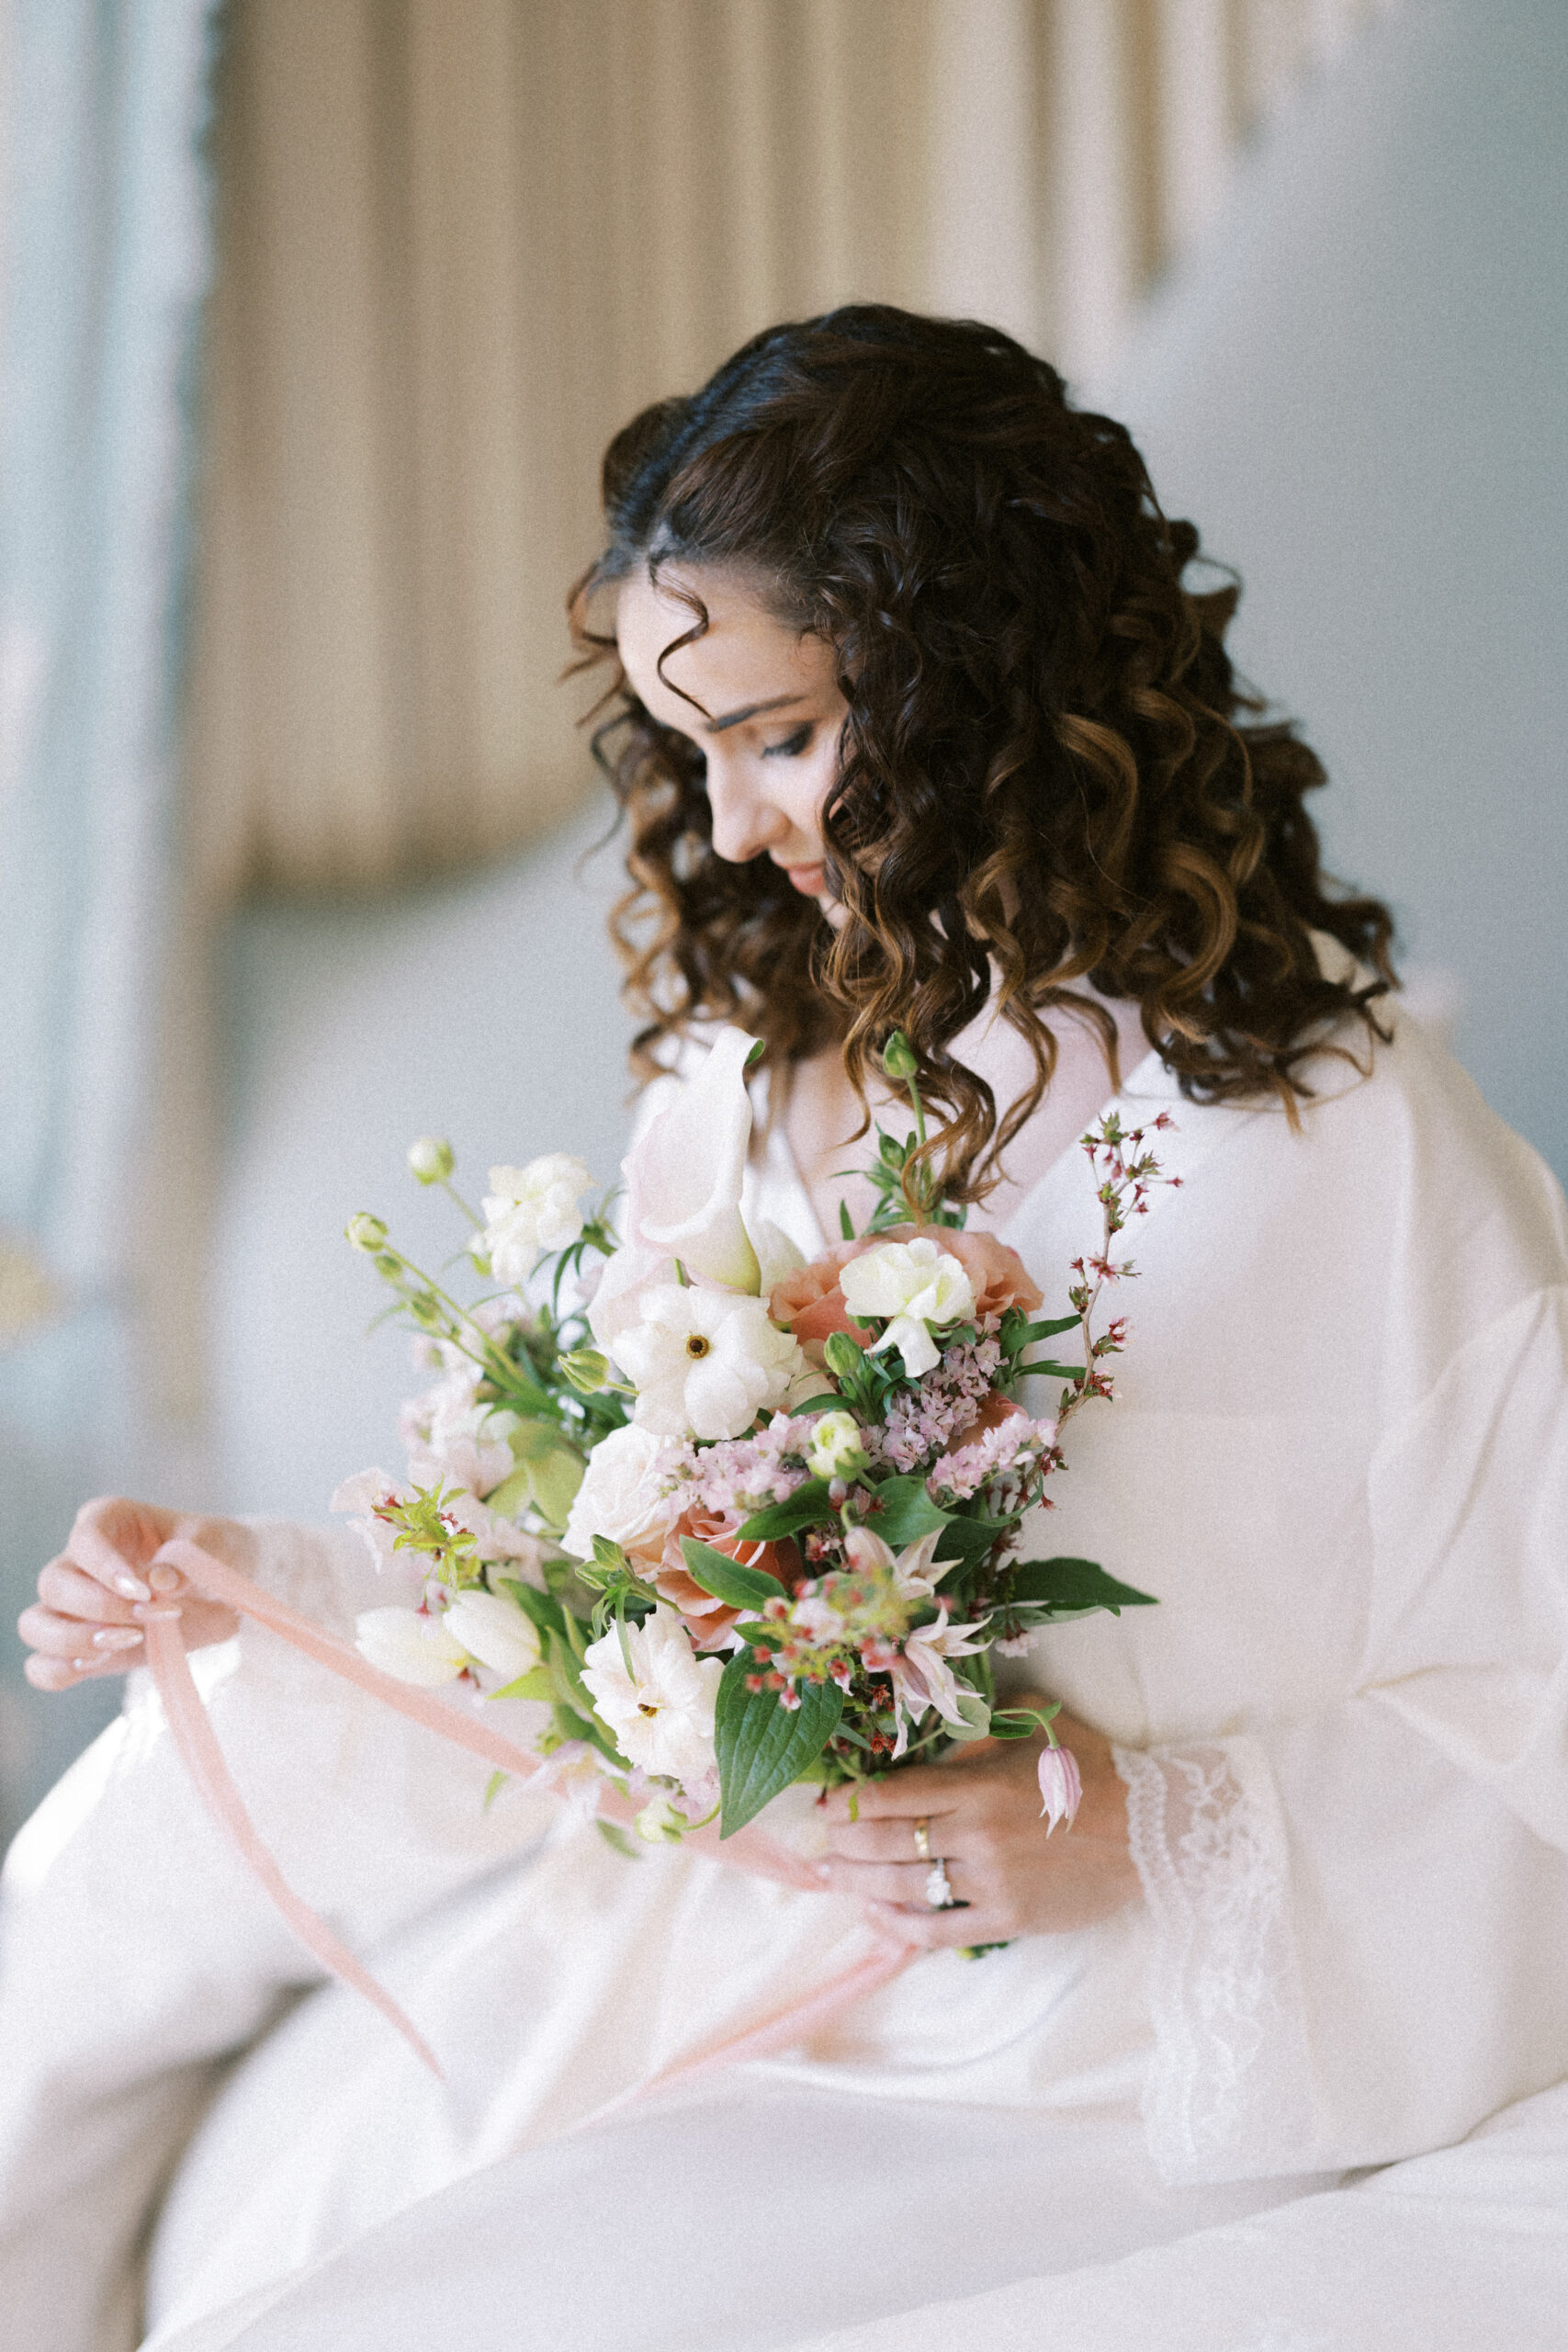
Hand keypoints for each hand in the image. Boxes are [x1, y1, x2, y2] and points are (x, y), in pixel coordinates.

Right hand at [18, 1497, 250, 1691]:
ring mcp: (73, 1606)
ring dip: (74, 1641)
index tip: (143, 1591)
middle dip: (100, 1607)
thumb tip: (159, 1582)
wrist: (225, 1595)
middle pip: (53, 1583)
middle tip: (150, 1617)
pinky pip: (41, 1665)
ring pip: (35, 1624)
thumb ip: (191, 1560)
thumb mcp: (219, 1545)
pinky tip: (100, 1663)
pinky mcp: (78, 1646)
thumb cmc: (217, 1554)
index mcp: (110, 1521)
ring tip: (126, 1640)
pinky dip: (60, 1670)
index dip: (105, 1566)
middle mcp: (80, 1561)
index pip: (86, 1537)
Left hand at [817, 1706, 1140, 1948]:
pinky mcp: (1009, 1920)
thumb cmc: (1090, 1768)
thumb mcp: (1033, 1725)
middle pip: (885, 1843)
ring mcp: (991, 1883)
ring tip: (831, 1876)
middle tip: (821, 1840)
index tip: (823, 1802)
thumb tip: (929, 1740)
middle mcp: (976, 1836)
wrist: (1151, 1829)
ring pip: (905, 1887)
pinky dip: (900, 1925)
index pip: (891, 1795)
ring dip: (858, 1883)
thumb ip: (976, 1729)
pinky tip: (875, 1915)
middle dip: (843, 1842)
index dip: (847, 1800)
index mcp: (978, 1785)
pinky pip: (939, 1929)